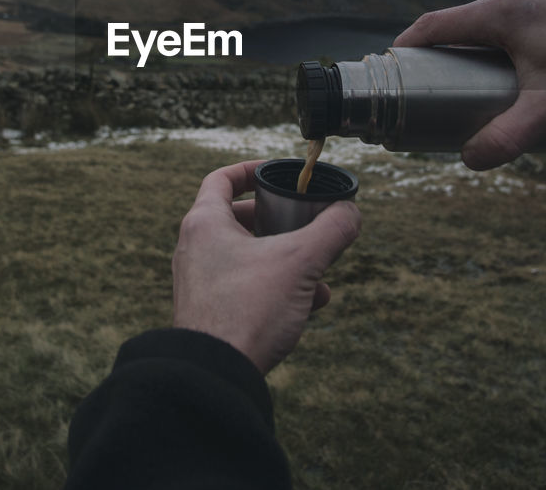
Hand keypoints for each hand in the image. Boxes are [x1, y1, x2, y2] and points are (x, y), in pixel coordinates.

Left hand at [172, 161, 361, 373]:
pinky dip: (275, 288)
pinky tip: (308, 305)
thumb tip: (351, 212)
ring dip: (284, 260)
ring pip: (246, 257)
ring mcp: (199, 283)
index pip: (222, 179)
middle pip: (237, 219)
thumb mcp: (300, 262)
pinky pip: (245, 288)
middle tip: (302, 224)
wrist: (215, 376)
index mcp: (204, 224)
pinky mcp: (209, 313)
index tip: (276, 173)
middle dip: (279, 222)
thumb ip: (331, 230)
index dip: (251, 170)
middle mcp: (194, 250)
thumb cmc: (247, 310)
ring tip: (317, 275)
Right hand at [395, 0, 545, 169]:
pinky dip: (506, 40)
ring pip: (492, 23)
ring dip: (480, 51)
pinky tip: (525, 68)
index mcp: (500, 10)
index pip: (432, 25)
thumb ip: (509, 137)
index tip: (391, 72)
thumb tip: (469, 161)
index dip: (405, 49)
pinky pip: (517, 17)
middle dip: (445, 60)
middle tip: (441, 96)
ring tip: (486, 90)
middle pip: (461, 26)